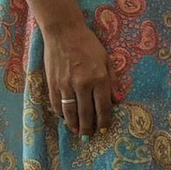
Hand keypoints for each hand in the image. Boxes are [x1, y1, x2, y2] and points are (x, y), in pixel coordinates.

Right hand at [41, 19, 115, 137]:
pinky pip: (56, 104)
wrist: (64, 33)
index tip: (104, 130)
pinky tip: (65, 118)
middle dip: (88, 127)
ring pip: (70, 112)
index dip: (104, 120)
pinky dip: (61, 114)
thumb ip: (112, 80)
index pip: (103, 106)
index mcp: (99, 78)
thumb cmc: (88, 44)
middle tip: (89, 137)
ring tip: (77, 132)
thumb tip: (118, 100)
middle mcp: (82, 84)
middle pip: (86, 113)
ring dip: (74, 124)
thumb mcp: (106, 59)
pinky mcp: (52, 84)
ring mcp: (65, 85)